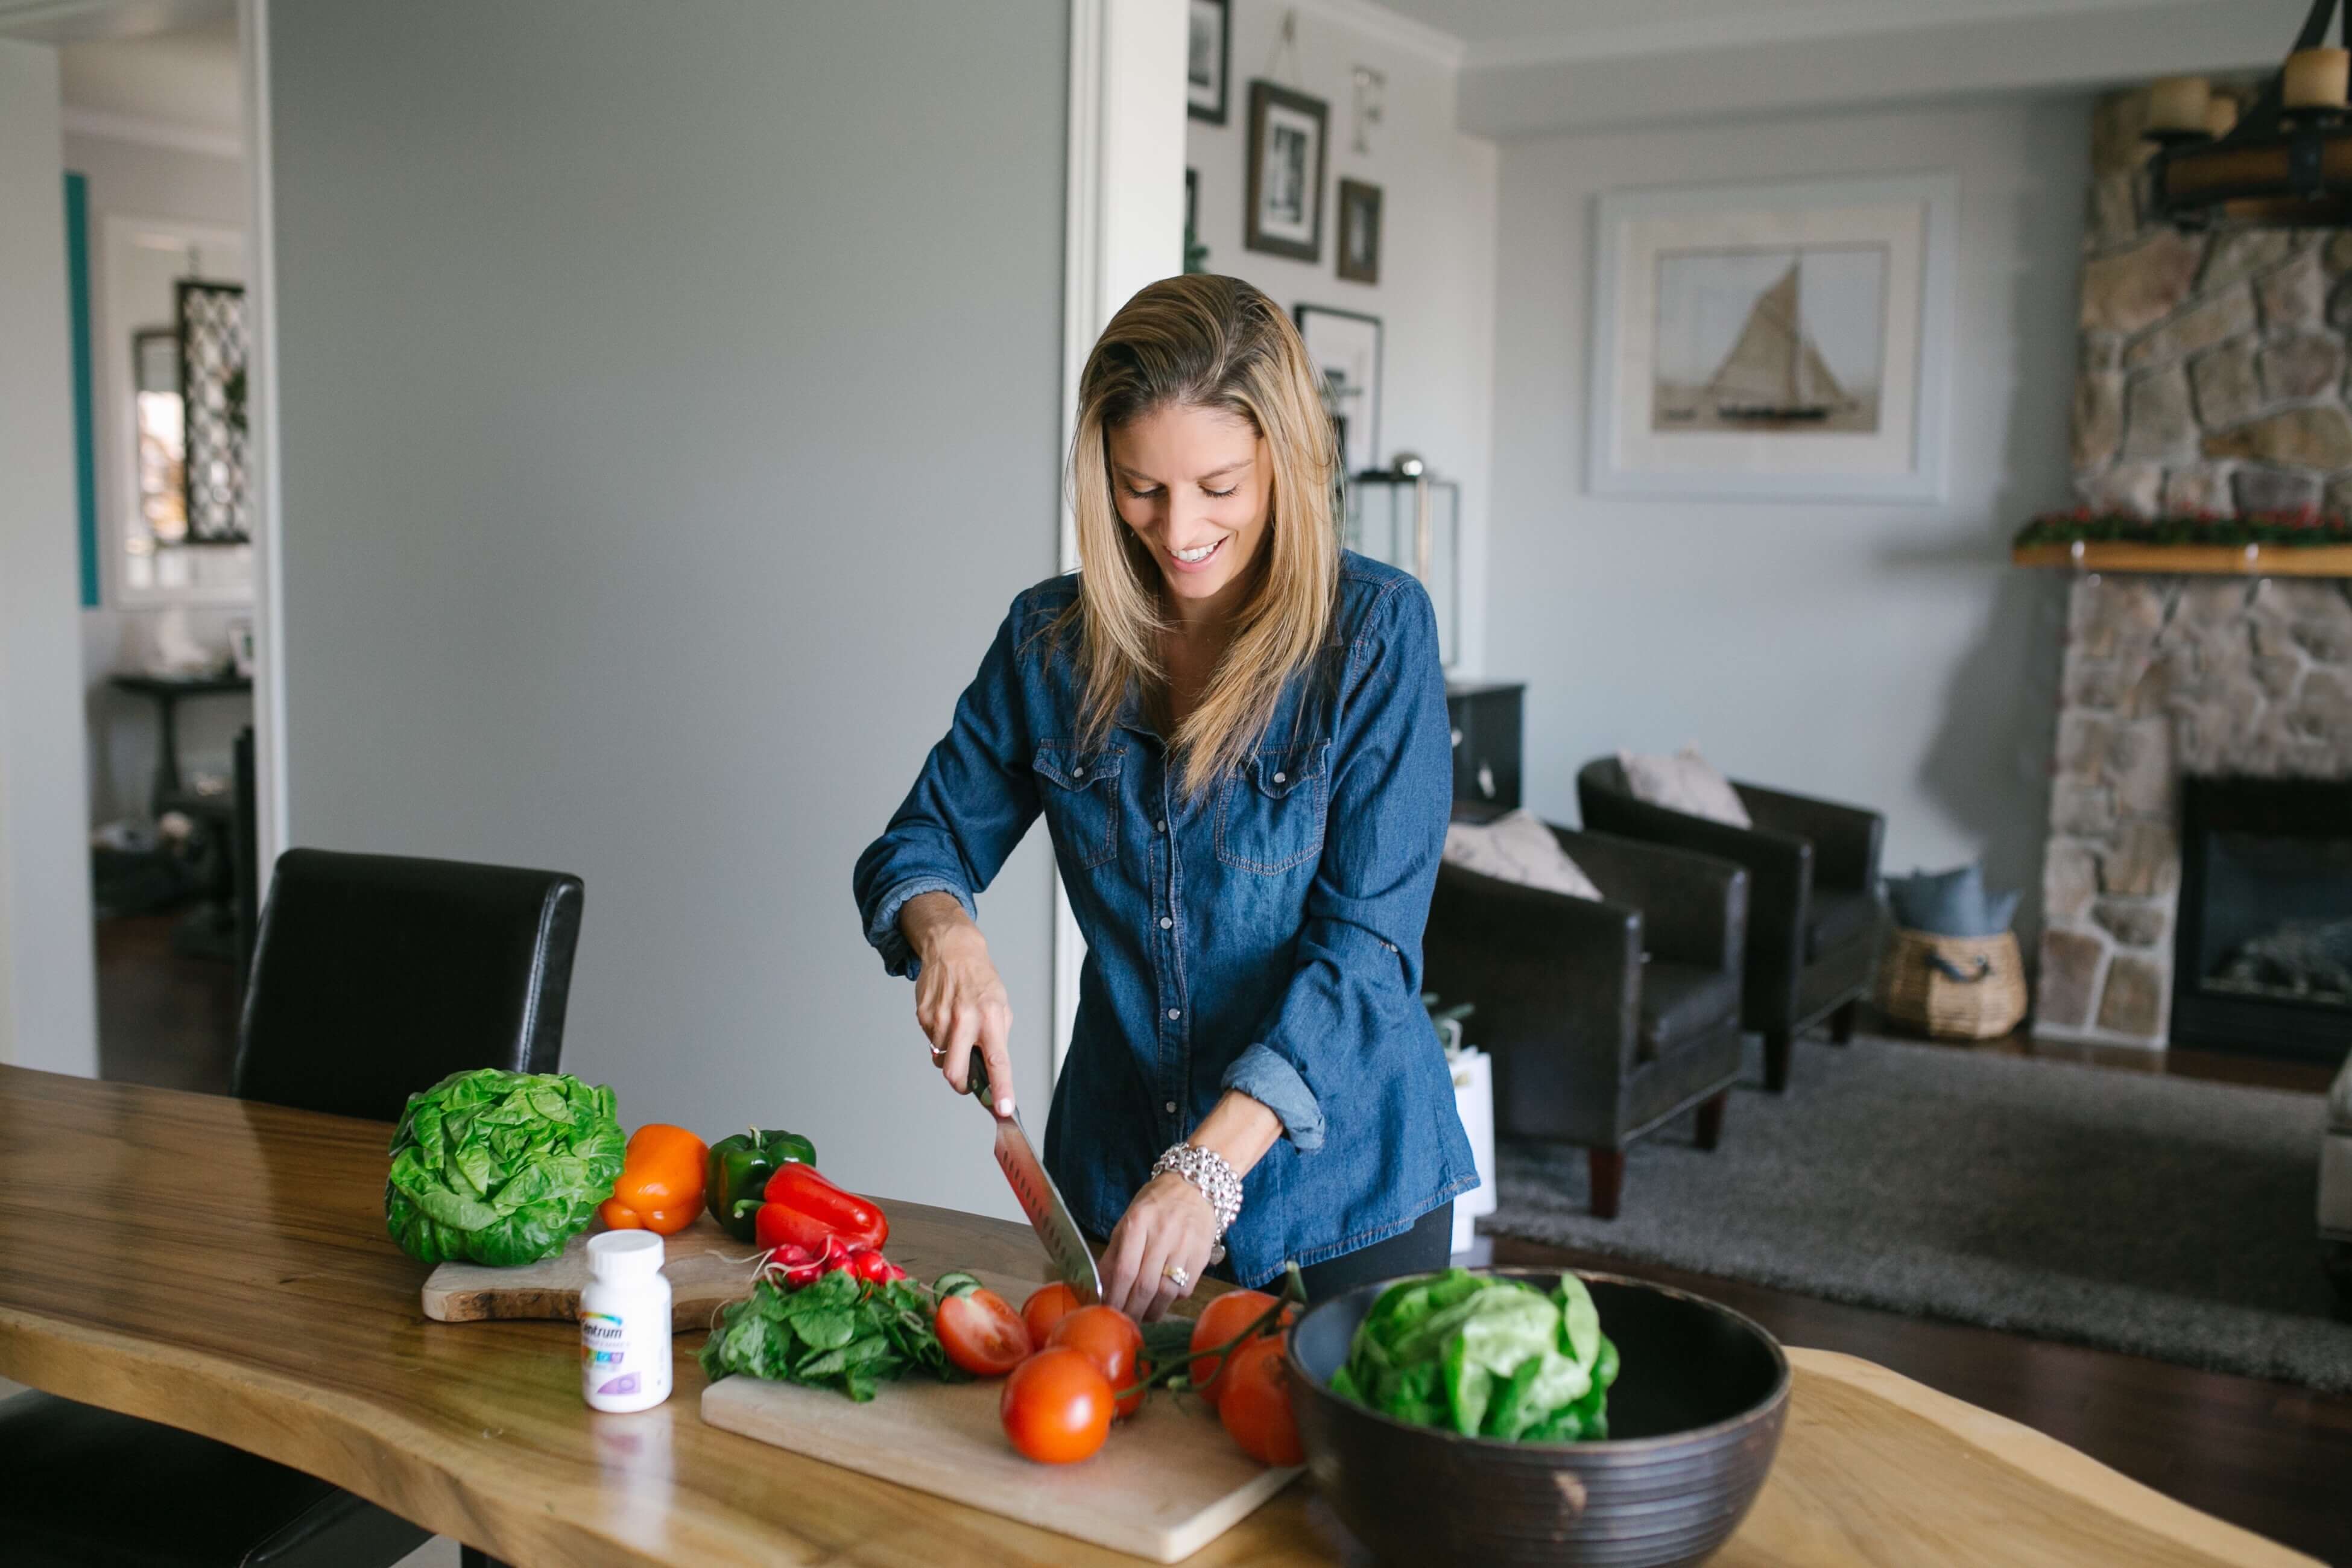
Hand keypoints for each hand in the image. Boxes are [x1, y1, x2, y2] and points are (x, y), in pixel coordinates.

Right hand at [902, 893, 1014, 1115]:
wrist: (953, 950)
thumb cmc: (981, 981)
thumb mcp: (1001, 1008)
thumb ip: (996, 1040)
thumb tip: (992, 1074)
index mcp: (990, 1018)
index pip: (997, 1061)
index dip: (1001, 1088)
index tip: (1004, 1109)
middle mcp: (964, 1020)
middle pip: (955, 1072)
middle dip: (960, 1085)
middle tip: (967, 1081)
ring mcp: (940, 1019)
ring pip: (941, 1059)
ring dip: (950, 1055)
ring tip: (958, 1030)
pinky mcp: (923, 1016)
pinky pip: (931, 1042)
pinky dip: (940, 1039)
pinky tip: (946, 1018)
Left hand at [1100, 1173, 1216, 1321]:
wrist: (1196, 1186)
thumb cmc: (1156, 1204)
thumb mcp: (1129, 1220)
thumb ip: (1114, 1253)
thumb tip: (1099, 1287)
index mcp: (1137, 1222)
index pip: (1123, 1269)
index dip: (1114, 1296)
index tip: (1107, 1310)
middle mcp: (1162, 1234)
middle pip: (1145, 1285)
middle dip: (1132, 1310)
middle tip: (1124, 1321)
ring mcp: (1185, 1245)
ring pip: (1166, 1292)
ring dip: (1151, 1311)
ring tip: (1142, 1316)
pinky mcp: (1202, 1255)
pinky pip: (1185, 1289)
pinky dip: (1171, 1300)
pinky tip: (1163, 1299)